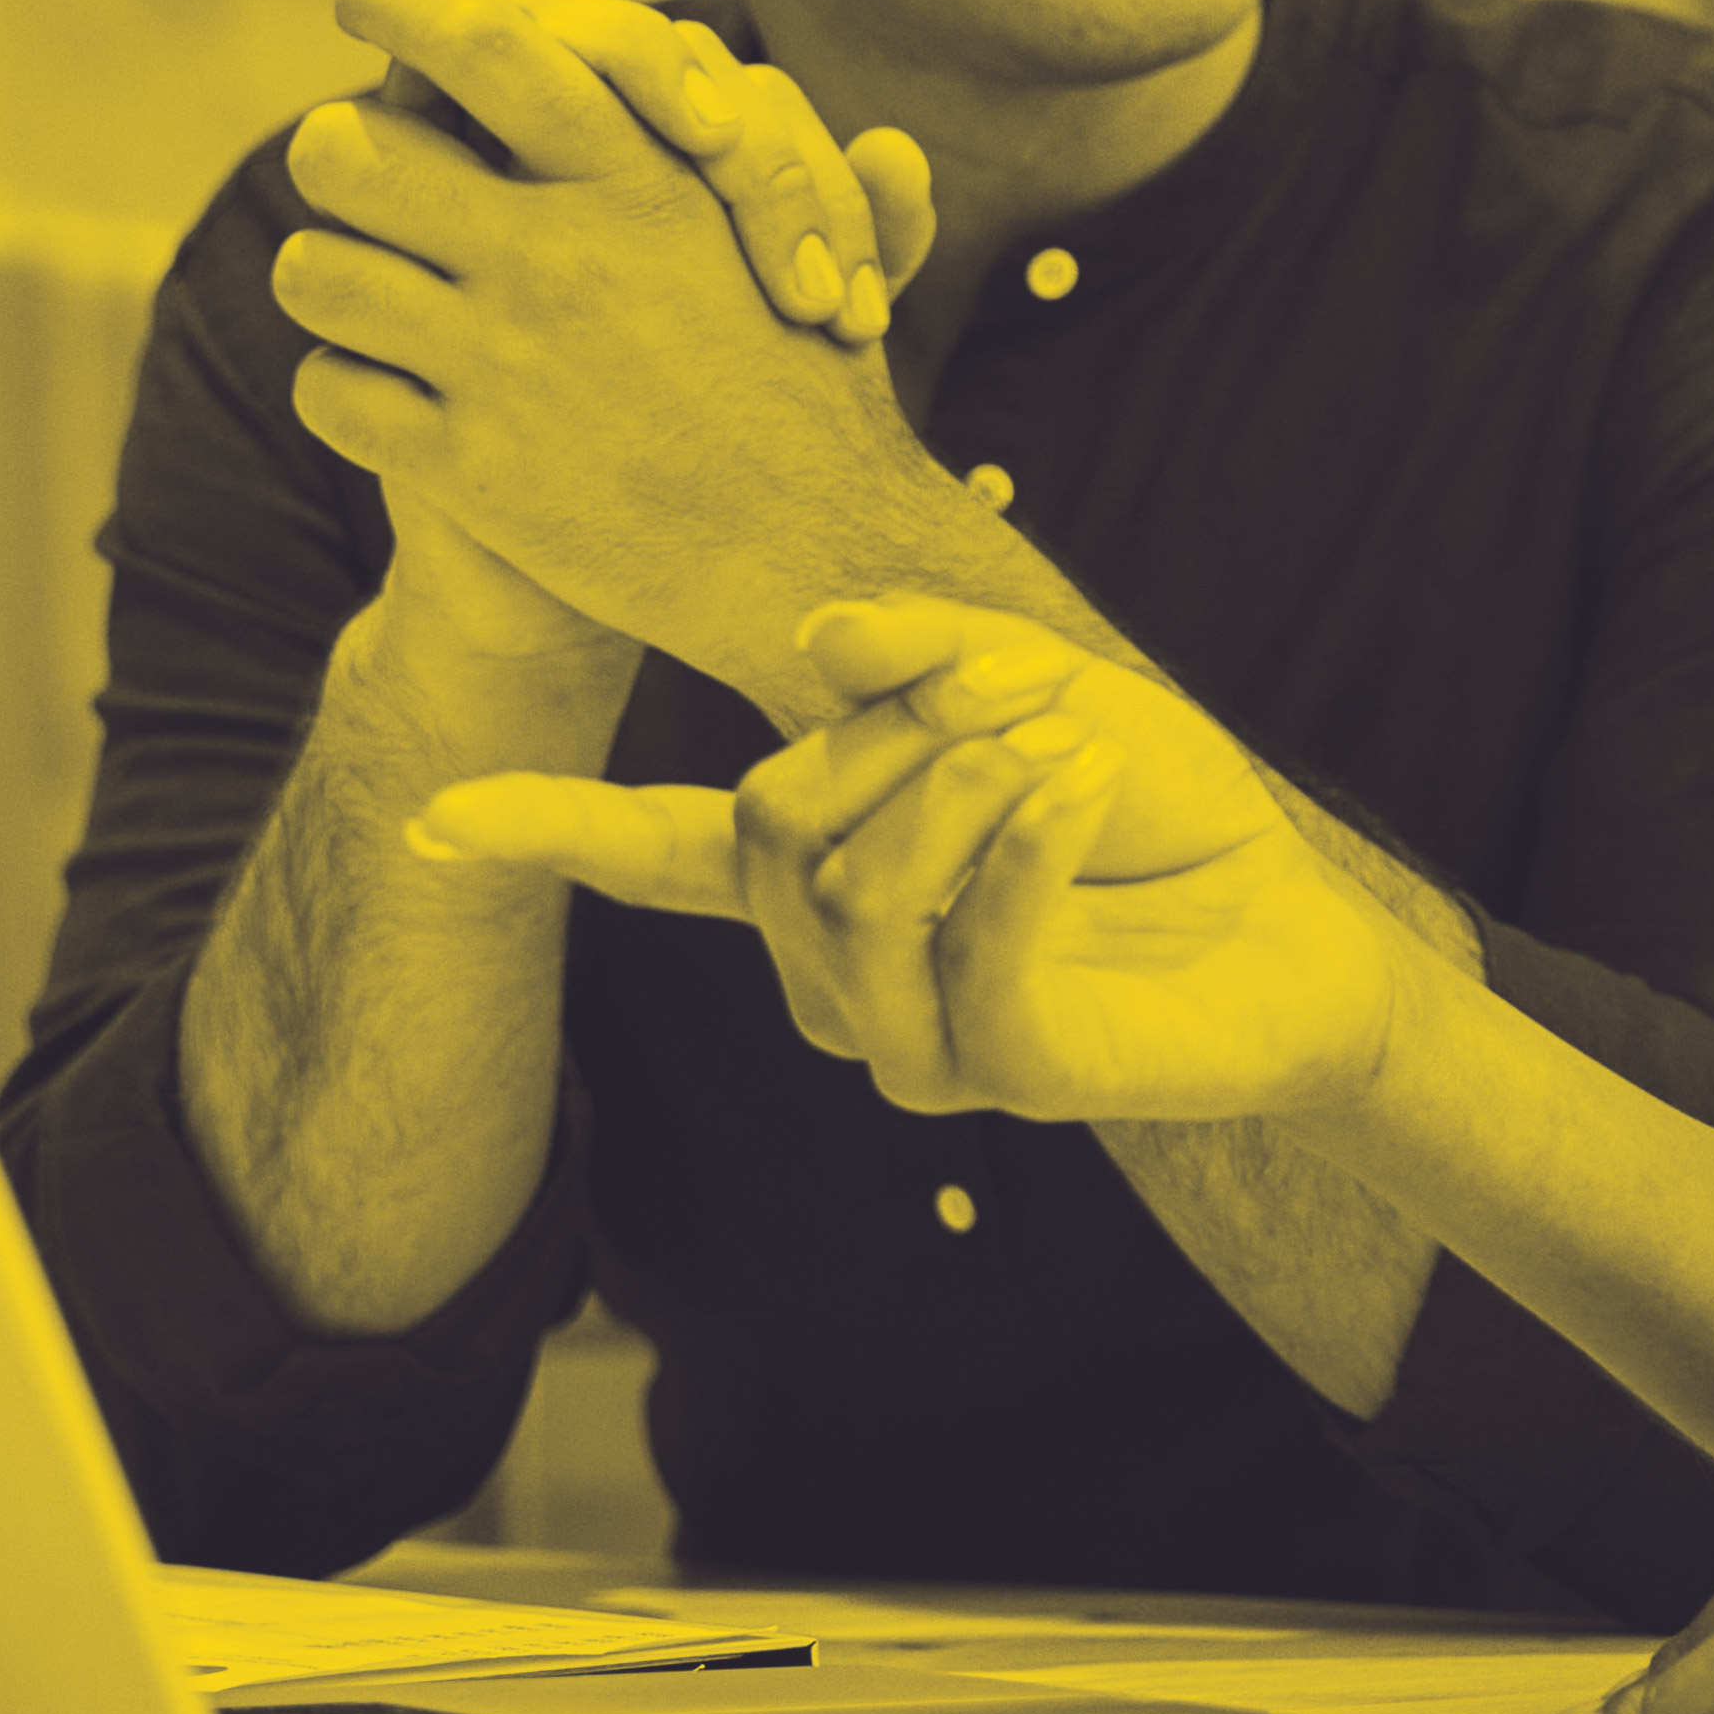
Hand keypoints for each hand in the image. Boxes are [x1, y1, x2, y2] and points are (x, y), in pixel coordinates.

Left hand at [276, 0, 959, 701]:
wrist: (821, 557)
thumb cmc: (797, 372)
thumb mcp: (757, 218)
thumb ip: (642, 88)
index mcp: (642, 175)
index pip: (486, 42)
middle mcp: (565, 252)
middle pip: (350, 150)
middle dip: (338, 158)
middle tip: (356, 176)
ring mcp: (509, 360)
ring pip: (319, 271)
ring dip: (330, 280)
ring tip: (366, 299)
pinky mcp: (472, 468)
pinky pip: (332, 392)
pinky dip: (349, 395)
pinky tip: (398, 403)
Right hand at [413, 598, 1419, 1125]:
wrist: (1285, 923)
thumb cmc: (1141, 804)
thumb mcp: (1031, 682)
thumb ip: (925, 653)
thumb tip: (816, 634)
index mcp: (812, 876)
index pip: (654, 856)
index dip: (542, 832)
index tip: (428, 817)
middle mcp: (832, 973)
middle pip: (771, 821)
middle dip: (893, 723)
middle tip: (1021, 677)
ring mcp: (909, 1042)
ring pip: (855, 891)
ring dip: (965, 780)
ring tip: (1068, 733)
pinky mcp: (1009, 1079)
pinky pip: (973, 956)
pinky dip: (1026, 843)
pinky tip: (1080, 781)